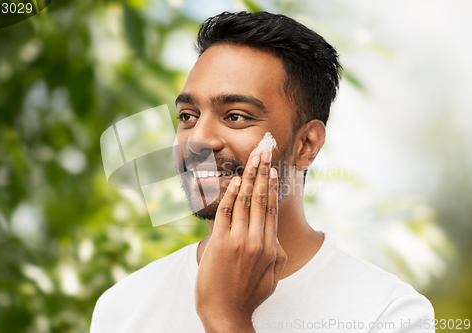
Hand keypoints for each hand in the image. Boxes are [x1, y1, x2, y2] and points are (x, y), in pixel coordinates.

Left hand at [195, 149, 287, 331]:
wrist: (226, 314)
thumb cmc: (248, 297)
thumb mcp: (272, 277)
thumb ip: (276, 254)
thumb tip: (275, 237)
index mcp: (270, 247)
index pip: (271, 209)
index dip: (272, 186)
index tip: (272, 170)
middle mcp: (257, 240)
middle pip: (260, 199)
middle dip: (263, 172)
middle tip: (264, 152)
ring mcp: (239, 241)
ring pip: (245, 202)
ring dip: (249, 177)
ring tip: (253, 159)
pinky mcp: (221, 243)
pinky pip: (225, 213)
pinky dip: (231, 194)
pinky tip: (236, 180)